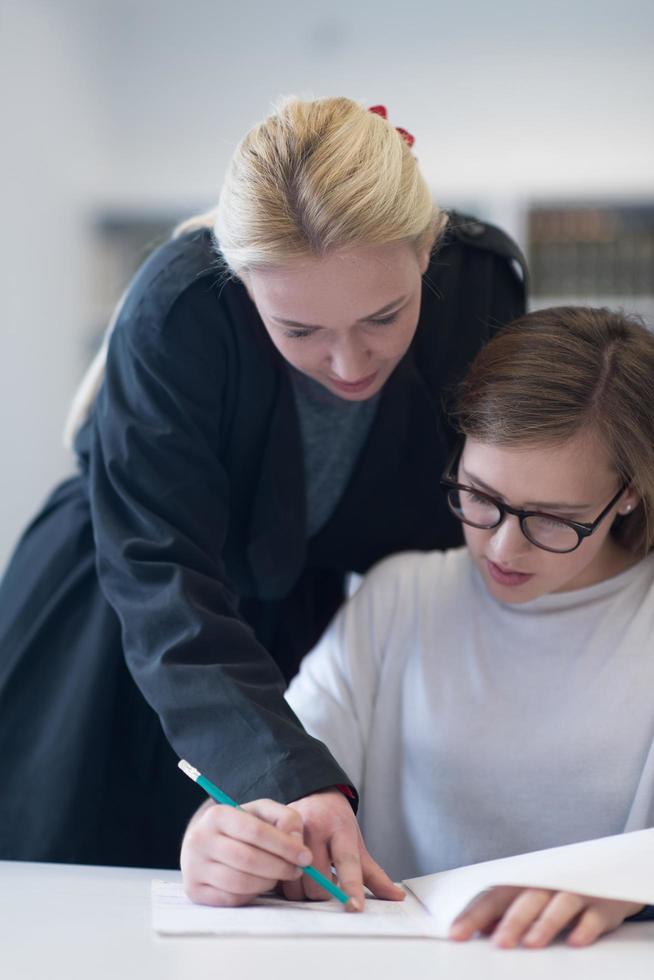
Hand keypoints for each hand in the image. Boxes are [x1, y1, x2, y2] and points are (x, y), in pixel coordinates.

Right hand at [181, 798, 312, 906]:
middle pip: (248, 859)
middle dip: (280, 867)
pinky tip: (259, 884)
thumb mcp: (262, 812)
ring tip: (278, 876)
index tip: (305, 856)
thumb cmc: (241, 826)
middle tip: (297, 870)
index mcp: (217, 815)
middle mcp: (199, 839)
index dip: (284, 846)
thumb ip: (285, 818)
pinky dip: (251, 894)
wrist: (206, 841)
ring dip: (268, 882)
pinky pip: (231, 899)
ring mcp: (193, 867)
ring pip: (240, 882)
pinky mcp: (194, 890)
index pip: (255, 831)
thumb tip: (297, 842)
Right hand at [283, 789, 404, 909]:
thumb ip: (373, 873)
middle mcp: (314, 827)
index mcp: (340, 828)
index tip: (354, 907)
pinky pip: (278, 877)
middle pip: (318, 882)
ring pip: (296, 884)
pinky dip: (288, 883)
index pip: (347, 862)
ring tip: (311, 874)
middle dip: (325, 892)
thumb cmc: (336, 821)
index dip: (351, 887)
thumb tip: (396, 897)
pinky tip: (295, 871)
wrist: (314, 793)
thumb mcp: (356, 842)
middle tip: (328, 880)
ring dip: (305, 890)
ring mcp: (291, 832)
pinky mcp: (274, 837)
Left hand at [449, 885, 644, 948]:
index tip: (455, 934)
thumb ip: (505, 912)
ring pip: (559, 904)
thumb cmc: (557, 890)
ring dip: (545, 923)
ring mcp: (576, 891)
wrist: (607, 875)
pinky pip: (594, 916)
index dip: (474, 914)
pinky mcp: (603, 904)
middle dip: (511, 922)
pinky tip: (575, 942)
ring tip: (532, 944)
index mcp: (523, 882)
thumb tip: (479, 930)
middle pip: (526, 900)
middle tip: (498, 945)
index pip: (494, 897)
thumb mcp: (529, 898)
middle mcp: (547, 883)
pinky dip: (585, 928)